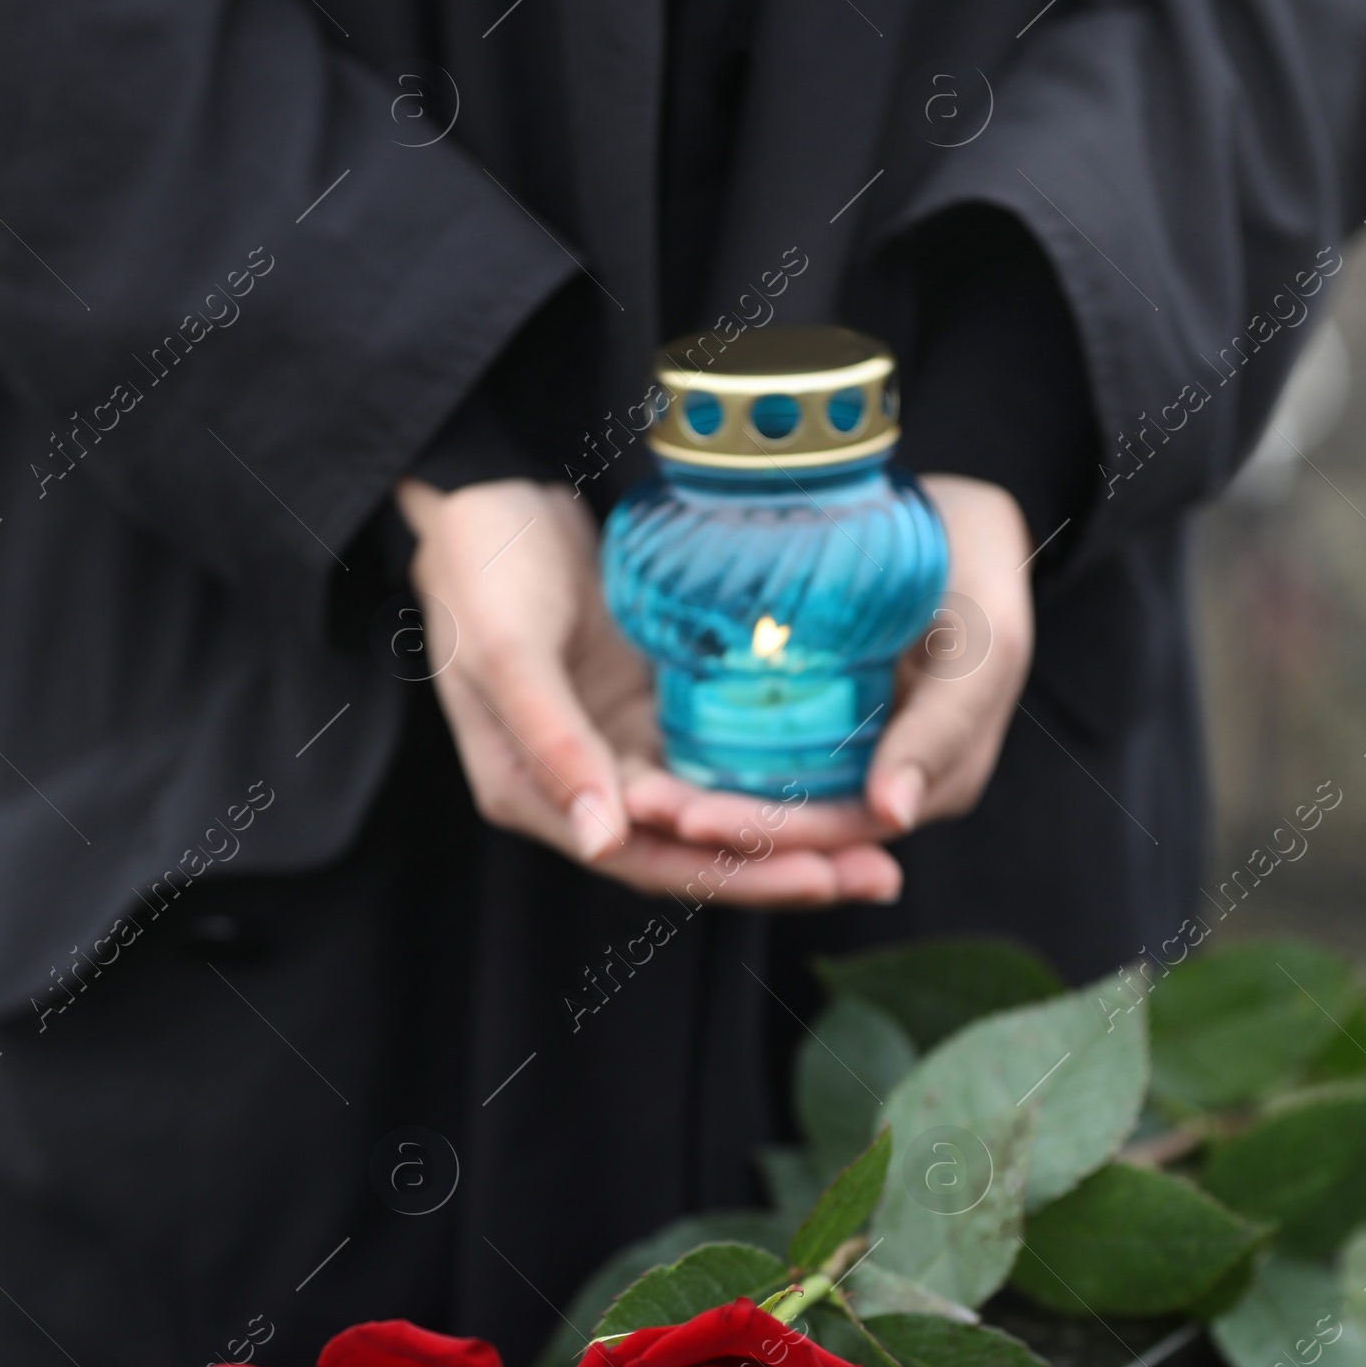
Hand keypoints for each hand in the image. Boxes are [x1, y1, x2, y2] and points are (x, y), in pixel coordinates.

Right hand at [394, 476, 904, 905]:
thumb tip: (603, 842)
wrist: (485, 492)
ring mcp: (622, 749)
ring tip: (884, 845)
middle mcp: (583, 788)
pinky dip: (780, 773)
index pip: (648, 859)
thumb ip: (551, 743)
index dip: (735, 874)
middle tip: (881, 874)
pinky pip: (725, 756)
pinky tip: (847, 775)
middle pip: (696, 850)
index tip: (821, 874)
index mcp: (534, 794)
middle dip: (787, 867)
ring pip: (720, 811)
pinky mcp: (653, 709)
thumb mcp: (507, 649)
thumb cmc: (481, 567)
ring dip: (796, 833)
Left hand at [625, 475, 1035, 854]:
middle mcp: (890, 785)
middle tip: (645, 806)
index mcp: (938, 778)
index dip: (767, 832)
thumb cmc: (976, 566)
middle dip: (720, 826)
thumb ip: (947, 723)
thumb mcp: (984, 640)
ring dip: (704, 808)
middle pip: (795, 826)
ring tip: (638, 797)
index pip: (840, 828)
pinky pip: (758, 759)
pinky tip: (648, 766)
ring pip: (772, 801)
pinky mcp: (812, 722)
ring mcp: (849, 756)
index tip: (693, 822)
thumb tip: (892, 814)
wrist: (952, 515)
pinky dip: (708, 767)